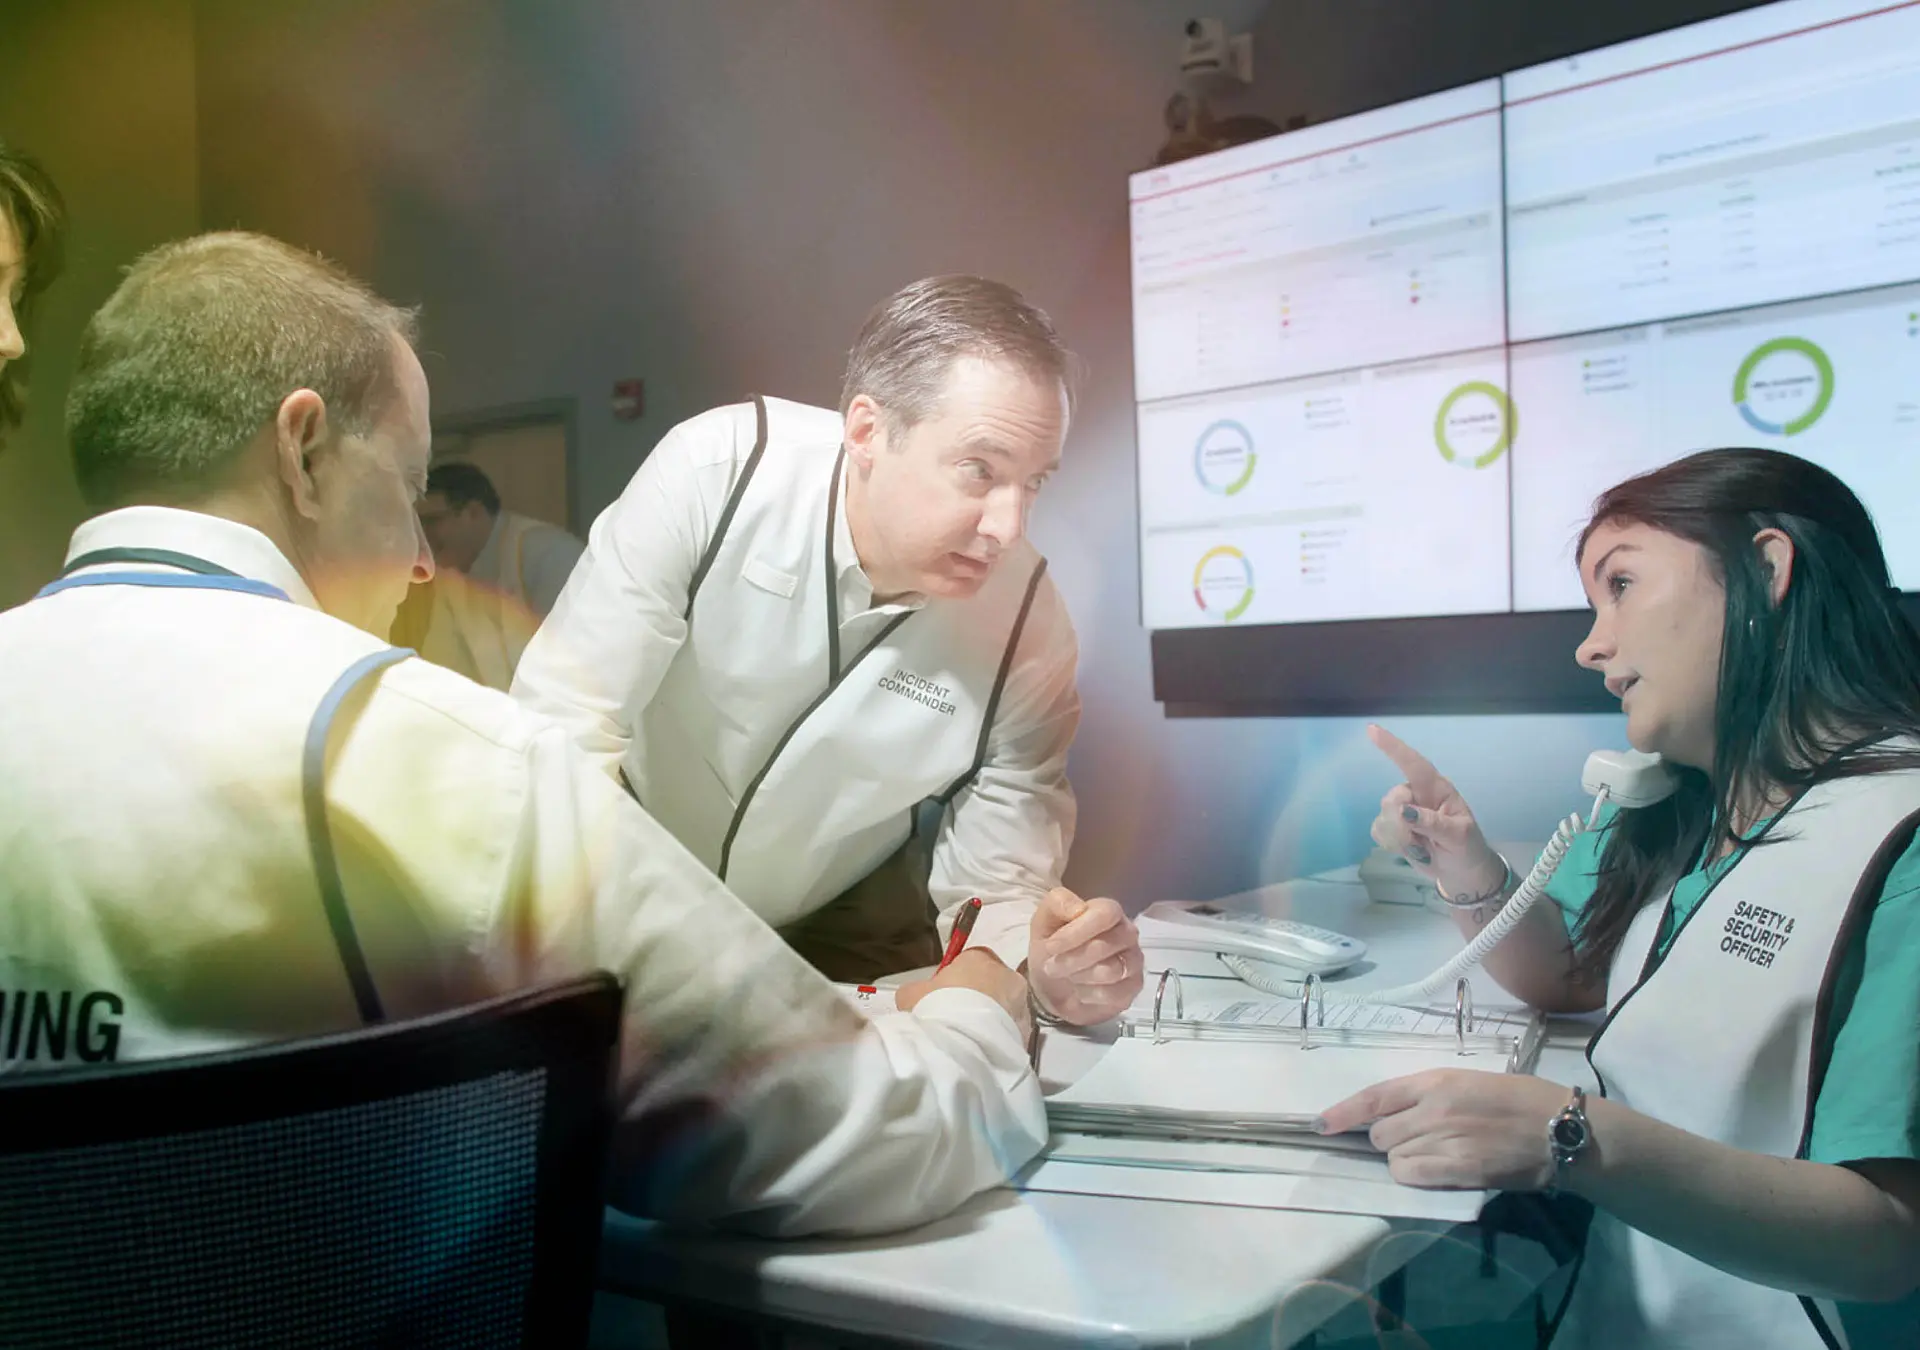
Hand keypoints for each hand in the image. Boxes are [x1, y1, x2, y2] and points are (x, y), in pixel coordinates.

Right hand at [897, 948, 1032, 1041]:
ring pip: (1005, 1007)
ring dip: (991, 1018)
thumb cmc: (937, 1007)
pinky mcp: (1027, 1031)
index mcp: (980, 957)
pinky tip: (980, 1050)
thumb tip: (916, 995)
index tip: (944, 996)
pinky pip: (1010, 1031)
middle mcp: (1008, 974)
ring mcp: (1021, 1003)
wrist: (964, 1044)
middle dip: (978, 997)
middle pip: (992, 982)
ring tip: (969, 1038)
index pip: (970, 960)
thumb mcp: (911, 994)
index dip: (956, 978)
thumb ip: (917, 990)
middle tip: (957, 1017)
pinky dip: (998, 1038)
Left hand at [1027, 887, 1144, 1025]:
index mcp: (1108, 911)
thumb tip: (1079, 908)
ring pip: (1110, 971)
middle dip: (1071, 959)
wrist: (1052, 986)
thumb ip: (1058, 903)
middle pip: (1105, 945)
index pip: (1105, 914)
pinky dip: (1090, 995)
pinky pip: (1114, 994)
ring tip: (1067, 976)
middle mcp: (1127, 933)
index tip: (1051, 947)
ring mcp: (1134, 961)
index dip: (1077, 932)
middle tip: (1050, 966)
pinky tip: (1081, 991)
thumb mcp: (1044, 920)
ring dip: (1079, 977)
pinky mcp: (1133, 987)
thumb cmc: (1052, 948)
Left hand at [1318, 1068, 1567, 1190]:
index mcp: (1435, 1080)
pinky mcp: (1458, 1169)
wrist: (1561, 1130)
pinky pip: (1411, 1176)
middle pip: (1380, 1133)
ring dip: (1405, 1160)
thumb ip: (1429, 1097)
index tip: (1321, 1124)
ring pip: (1393, 1157)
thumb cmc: (1521, 1101)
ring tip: (1438, 1156)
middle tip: (1418, 1141)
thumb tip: (1393, 1116)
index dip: (1343, 1112)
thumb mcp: (1469, 1083)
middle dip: (1390, 1140)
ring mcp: (1444, 1138)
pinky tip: (1437, 1172)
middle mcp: (1433, 1107)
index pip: (1374, 1096)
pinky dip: (1415, 1176)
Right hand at [1367, 723, 1504, 899]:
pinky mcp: (1393, 827)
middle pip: (1393, 798)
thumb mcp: (1458, 836)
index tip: (1372, 730)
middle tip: (1421, 841)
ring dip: (1399, 836)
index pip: (1414, 764)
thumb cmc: (1466, 848)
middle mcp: (1417, 794)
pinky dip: (1392, 843)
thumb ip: (1432, 822)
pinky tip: (1410, 849)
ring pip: (1384, 816)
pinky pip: (1378, 829)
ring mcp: (1403, 811)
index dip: (1393, 747)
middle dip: (1401, 823)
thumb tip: (1404, 810)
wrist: (1461, 874)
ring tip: (1421, 847)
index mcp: (1437, 789)